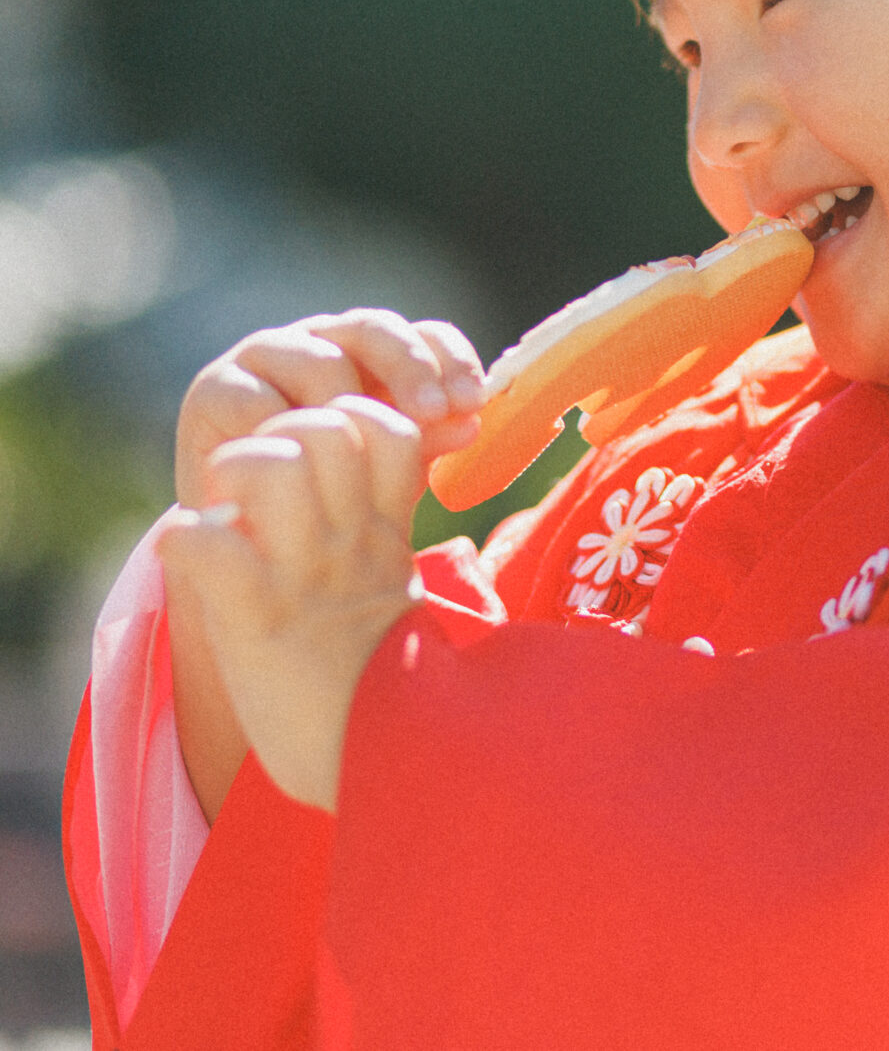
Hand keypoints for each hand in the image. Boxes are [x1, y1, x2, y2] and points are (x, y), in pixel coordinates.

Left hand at [159, 397, 429, 810]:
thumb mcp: (401, 601)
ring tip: (229, 510)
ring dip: (236, 472)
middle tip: (261, 482)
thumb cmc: (389, 695)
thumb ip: (381, 545)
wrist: (394, 768)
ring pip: (271, 463)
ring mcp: (305, 576)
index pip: (386, 427)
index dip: (349, 418)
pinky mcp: (258, 618)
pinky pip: (208, 542)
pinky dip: (188, 542)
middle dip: (283, 434)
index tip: (321, 458)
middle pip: (325, 427)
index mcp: (385, 536)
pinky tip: (195, 563)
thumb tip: (363, 506)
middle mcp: (349, 544)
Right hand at [177, 310, 484, 509]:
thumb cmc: (328, 488)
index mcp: (376, 355)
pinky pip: (255, 398)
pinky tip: (300, 459)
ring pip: (320, 359)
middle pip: (376, 328)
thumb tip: (471, 425)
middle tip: (433, 412)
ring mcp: (268, 357)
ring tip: (363, 447)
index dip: (452, 361)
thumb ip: (426, 440)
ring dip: (347, 401)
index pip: (426, 335)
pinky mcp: (216, 387)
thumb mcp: (389, 467)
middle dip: (411, 368)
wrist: (245, 528)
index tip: (473, 402)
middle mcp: (326, 342)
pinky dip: (280, 426)